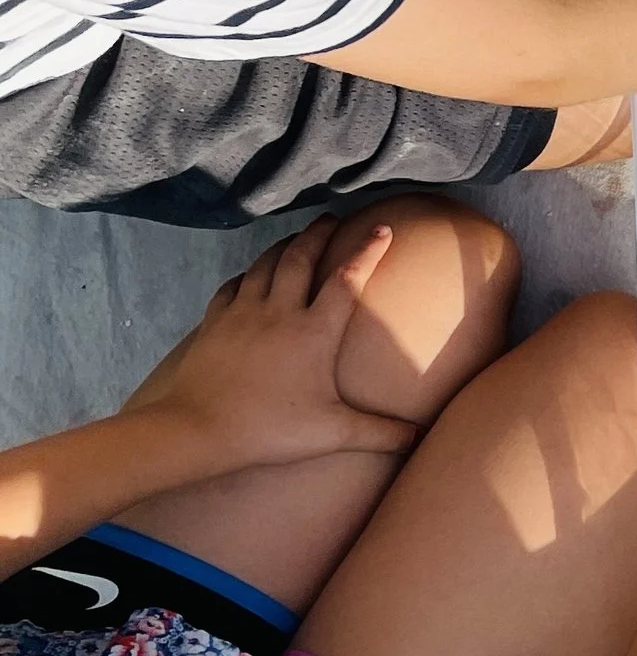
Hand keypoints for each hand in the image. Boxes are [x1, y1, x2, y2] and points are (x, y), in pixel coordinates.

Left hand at [125, 226, 417, 475]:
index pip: (347, 280)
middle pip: (301, 257)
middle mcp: (279, 312)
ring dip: (284, 245)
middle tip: (332, 217)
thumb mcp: (332, 433)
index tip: (382, 229)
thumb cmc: (268, 430)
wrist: (197, 429)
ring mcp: (242, 312)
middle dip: (319, 233)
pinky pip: (233, 286)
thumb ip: (380, 433)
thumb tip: (420, 437)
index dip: (367, 252)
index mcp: (314, 332)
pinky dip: (246, 274)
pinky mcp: (214, 322)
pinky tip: (249, 276)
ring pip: (265, 264)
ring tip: (296, 237)